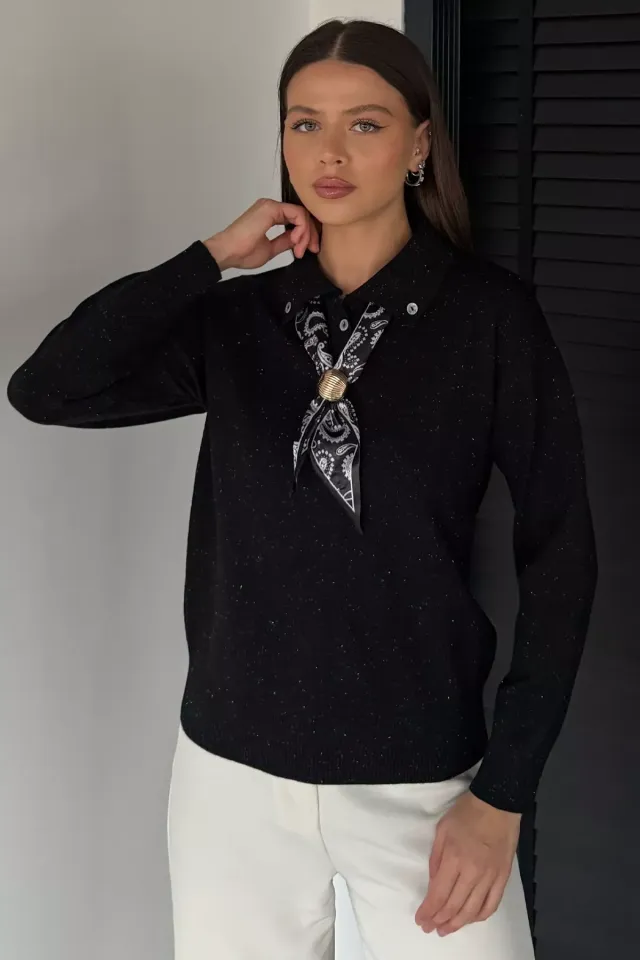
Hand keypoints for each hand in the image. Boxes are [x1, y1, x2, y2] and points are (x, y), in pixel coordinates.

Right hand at [203, 198, 319, 271]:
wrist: (228, 252)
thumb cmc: (242, 252)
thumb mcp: (271, 249)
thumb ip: (285, 241)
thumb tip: (297, 240)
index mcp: (269, 216)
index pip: (295, 220)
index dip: (305, 236)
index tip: (305, 251)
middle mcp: (271, 208)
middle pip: (300, 216)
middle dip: (310, 234)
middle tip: (311, 250)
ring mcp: (271, 206)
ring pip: (301, 214)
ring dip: (305, 234)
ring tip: (299, 250)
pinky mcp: (271, 208)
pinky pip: (297, 213)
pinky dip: (301, 228)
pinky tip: (296, 240)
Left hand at [415, 790, 520, 937]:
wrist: (497, 804)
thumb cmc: (467, 812)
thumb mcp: (442, 829)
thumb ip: (435, 858)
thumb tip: (434, 882)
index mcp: (454, 858)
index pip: (439, 894)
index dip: (428, 910)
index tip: (420, 919)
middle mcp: (473, 872)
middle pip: (454, 906)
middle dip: (439, 920)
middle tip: (430, 928)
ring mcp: (490, 877)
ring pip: (472, 910)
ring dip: (457, 924)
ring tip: (446, 929)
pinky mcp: (503, 878)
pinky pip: (491, 904)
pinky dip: (479, 916)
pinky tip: (469, 919)